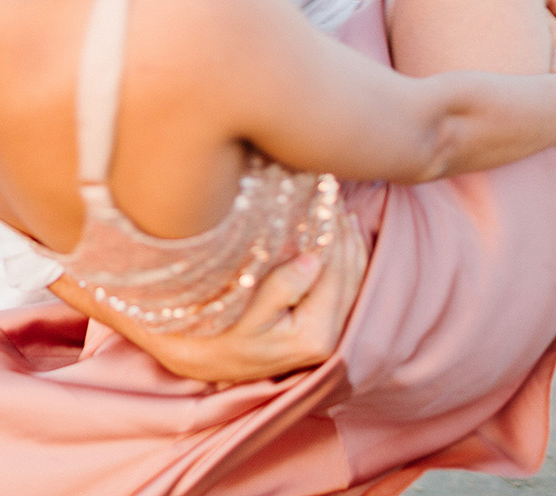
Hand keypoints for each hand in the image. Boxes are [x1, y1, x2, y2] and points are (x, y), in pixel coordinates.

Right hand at [130, 216, 368, 382]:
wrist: (202, 361)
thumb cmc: (215, 333)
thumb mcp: (243, 312)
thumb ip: (281, 288)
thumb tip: (314, 260)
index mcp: (314, 334)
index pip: (336, 273)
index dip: (334, 232)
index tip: (326, 197)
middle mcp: (330, 338)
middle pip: (351, 274)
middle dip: (344, 232)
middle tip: (334, 194)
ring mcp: (329, 335)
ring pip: (353, 280)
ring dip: (348, 242)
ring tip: (339, 207)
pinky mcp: (322, 329)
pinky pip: (344, 287)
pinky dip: (344, 258)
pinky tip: (339, 235)